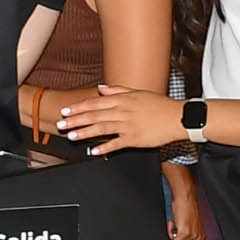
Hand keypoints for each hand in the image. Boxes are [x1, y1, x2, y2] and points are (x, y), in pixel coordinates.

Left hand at [53, 85, 190, 154]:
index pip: (95, 102)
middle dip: (76, 120)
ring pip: (102, 127)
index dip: (79, 107)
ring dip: (85, 132)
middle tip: (61, 124)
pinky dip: (104, 147)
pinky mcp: (135, 138)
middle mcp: (123, 110)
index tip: (66, 111)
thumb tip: (101, 88)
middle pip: (95, 115)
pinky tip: (93, 151)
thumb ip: (117, 90)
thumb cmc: (160, 105)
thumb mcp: (138, 92)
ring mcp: (129, 125)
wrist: (178, 117)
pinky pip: (117, 143)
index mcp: (123, 99)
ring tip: (71, 136)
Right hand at [162, 160, 205, 239]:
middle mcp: (199, 238)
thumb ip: (185, 239)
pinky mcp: (185, 233)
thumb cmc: (186, 209)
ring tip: (175, 225)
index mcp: (201, 237)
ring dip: (173, 238)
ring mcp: (193, 237)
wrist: (186, 198)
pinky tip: (173, 223)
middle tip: (176, 233)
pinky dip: (171, 232)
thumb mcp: (188, 226)